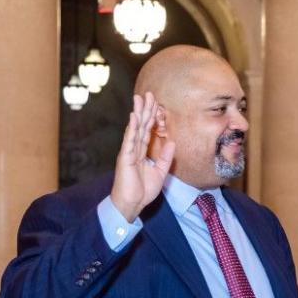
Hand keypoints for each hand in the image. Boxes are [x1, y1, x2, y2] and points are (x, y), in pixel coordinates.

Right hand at [111, 92, 174, 222]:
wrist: (131, 203)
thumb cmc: (142, 190)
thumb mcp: (160, 172)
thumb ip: (166, 157)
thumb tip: (172, 142)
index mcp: (142, 151)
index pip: (148, 130)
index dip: (152, 117)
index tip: (157, 104)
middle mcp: (134, 148)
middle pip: (141, 125)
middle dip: (145, 109)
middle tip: (149, 94)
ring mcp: (129, 151)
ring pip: (135, 128)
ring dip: (138, 113)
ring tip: (140, 98)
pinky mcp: (126, 157)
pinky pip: (130, 140)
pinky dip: (132, 128)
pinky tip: (134, 117)